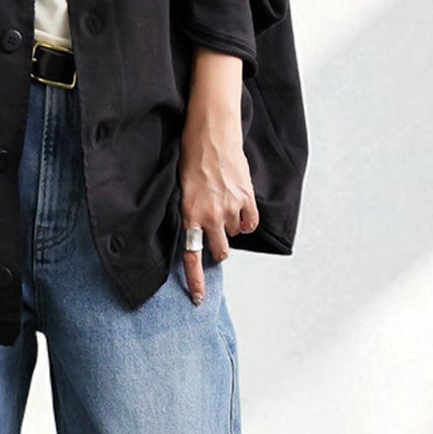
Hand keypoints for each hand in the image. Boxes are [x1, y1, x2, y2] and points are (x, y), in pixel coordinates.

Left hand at [179, 86, 258, 304]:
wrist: (211, 133)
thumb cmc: (192, 157)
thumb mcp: (182, 189)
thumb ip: (190, 214)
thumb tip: (197, 233)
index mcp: (189, 215)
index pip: (191, 256)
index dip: (196, 281)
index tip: (198, 299)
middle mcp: (210, 216)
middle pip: (220, 252)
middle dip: (219, 248)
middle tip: (216, 233)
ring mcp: (230, 208)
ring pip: (235, 235)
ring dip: (231, 226)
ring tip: (223, 204)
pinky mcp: (247, 197)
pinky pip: (250, 222)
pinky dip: (246, 219)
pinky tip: (240, 206)